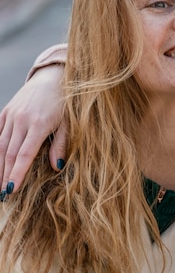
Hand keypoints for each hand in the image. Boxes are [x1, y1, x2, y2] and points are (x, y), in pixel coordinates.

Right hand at [0, 65, 66, 197]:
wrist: (54, 77)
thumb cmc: (66, 103)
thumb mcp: (69, 123)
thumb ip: (61, 144)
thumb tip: (57, 167)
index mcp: (39, 124)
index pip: (25, 155)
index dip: (17, 174)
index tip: (12, 191)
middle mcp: (22, 120)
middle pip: (10, 153)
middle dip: (4, 175)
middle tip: (3, 195)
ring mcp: (12, 115)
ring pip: (0, 145)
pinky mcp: (6, 111)